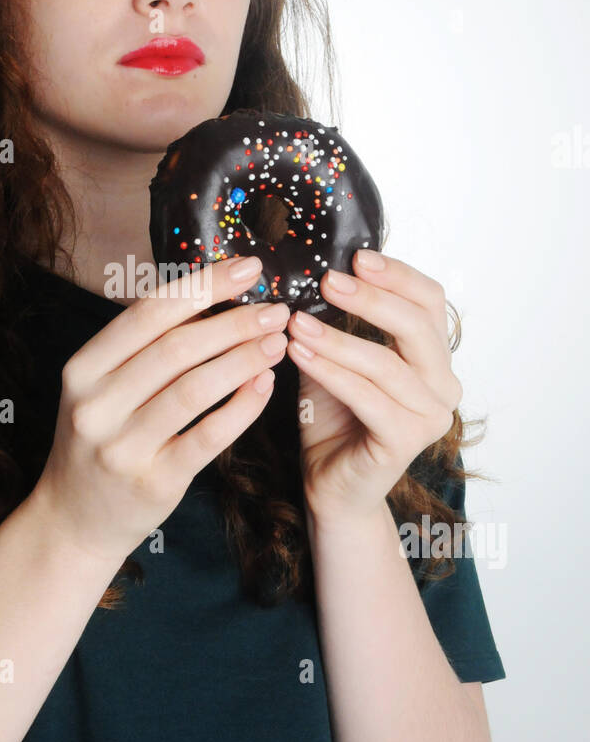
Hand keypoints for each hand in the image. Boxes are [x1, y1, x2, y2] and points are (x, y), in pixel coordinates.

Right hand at [34, 256, 288, 569]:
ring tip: (277, 342)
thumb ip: (143, 347)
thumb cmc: (101, 439)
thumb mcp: (101, 387)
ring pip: (195, 389)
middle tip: (275, 310)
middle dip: (234, 322)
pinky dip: (243, 406)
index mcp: (82, 369)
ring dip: (244, 359)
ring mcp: (123, 447)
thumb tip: (213, 292)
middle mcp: (96, 405)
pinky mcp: (154, 482)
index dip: (202, 285)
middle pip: (176, 348)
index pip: (148, 313)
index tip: (247, 268)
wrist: (72, 520)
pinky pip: (209, 436)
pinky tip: (265, 384)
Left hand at [287, 250, 461, 521]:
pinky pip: (367, 397)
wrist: (330, 485)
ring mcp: (431, 417)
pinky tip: (298, 353)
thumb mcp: (335, 356)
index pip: (430, 301)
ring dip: (337, 338)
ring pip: (387, 364)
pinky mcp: (406, 442)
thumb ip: (339, 319)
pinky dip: (330, 371)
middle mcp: (443, 385)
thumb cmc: (334, 418)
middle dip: (371, 299)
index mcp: (434, 358)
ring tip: (296, 321)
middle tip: (327, 281)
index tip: (356, 257)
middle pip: (418, 326)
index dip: (397, 275)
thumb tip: (318, 269)